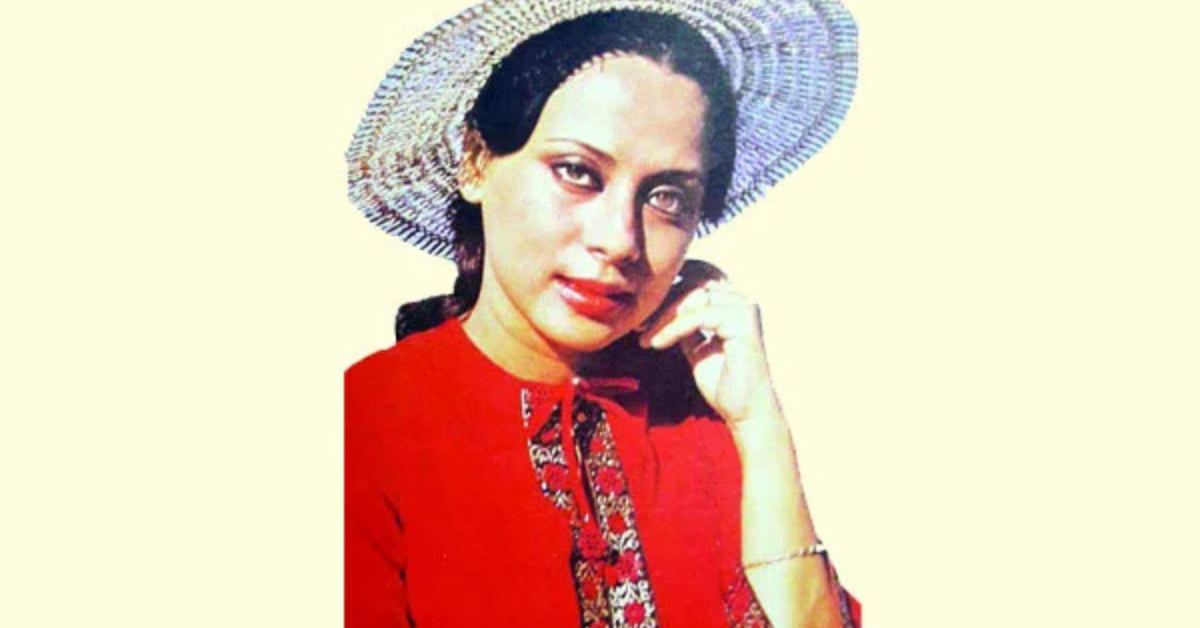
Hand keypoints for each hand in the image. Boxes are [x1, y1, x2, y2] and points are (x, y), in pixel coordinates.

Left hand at [638, 264, 781, 425]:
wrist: (744, 412)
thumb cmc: (723, 383)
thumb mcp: (695, 345)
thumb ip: (685, 324)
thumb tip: (660, 307)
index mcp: (732, 302)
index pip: (698, 273)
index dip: (670, 286)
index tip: (643, 311)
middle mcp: (742, 300)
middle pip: (694, 279)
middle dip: (663, 300)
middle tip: (639, 322)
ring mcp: (745, 309)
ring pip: (695, 295)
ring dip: (664, 315)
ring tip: (645, 336)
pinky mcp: (744, 323)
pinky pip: (700, 315)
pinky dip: (674, 328)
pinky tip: (657, 343)